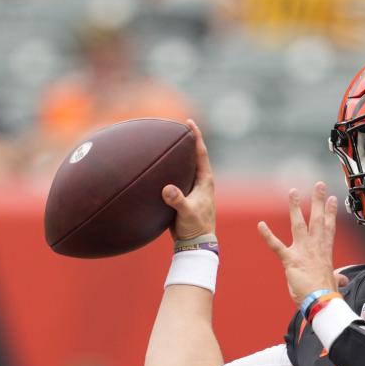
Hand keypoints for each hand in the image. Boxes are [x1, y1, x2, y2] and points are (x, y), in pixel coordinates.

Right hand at [162, 119, 215, 239]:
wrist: (194, 243)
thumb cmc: (195, 227)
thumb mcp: (186, 212)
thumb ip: (177, 200)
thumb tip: (167, 189)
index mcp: (205, 181)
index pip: (201, 153)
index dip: (196, 137)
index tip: (189, 122)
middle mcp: (201, 182)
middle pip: (194, 156)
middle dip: (187, 141)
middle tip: (176, 127)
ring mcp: (193, 189)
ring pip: (185, 167)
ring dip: (178, 156)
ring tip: (167, 143)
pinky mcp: (184, 196)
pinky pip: (176, 178)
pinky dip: (169, 170)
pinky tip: (158, 168)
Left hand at [258, 182, 338, 305]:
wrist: (321, 301)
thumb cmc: (326, 293)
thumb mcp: (333, 283)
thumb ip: (337, 278)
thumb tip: (342, 281)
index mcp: (325, 252)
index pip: (329, 228)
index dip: (331, 212)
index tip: (332, 199)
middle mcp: (315, 247)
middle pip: (318, 220)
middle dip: (318, 201)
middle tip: (319, 185)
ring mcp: (302, 251)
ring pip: (299, 225)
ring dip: (296, 208)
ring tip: (293, 192)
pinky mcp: (290, 260)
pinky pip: (277, 245)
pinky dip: (268, 235)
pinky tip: (261, 225)